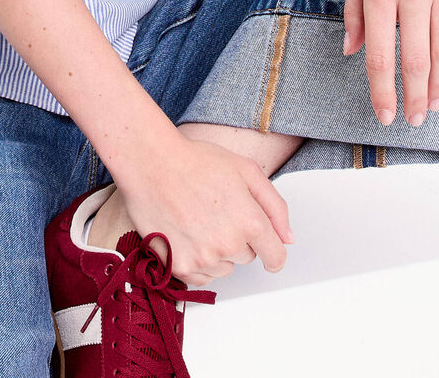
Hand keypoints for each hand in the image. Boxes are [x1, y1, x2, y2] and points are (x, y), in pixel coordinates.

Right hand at [116, 132, 293, 285]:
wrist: (151, 163)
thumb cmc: (195, 161)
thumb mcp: (246, 170)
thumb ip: (275, 206)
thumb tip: (288, 237)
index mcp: (250, 221)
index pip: (275, 256)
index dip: (273, 250)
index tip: (267, 249)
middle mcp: (228, 244)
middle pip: (246, 257)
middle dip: (237, 238)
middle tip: (216, 211)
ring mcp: (202, 258)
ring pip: (223, 268)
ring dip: (217, 252)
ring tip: (197, 220)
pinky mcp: (179, 266)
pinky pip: (200, 277)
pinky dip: (197, 262)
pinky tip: (186, 235)